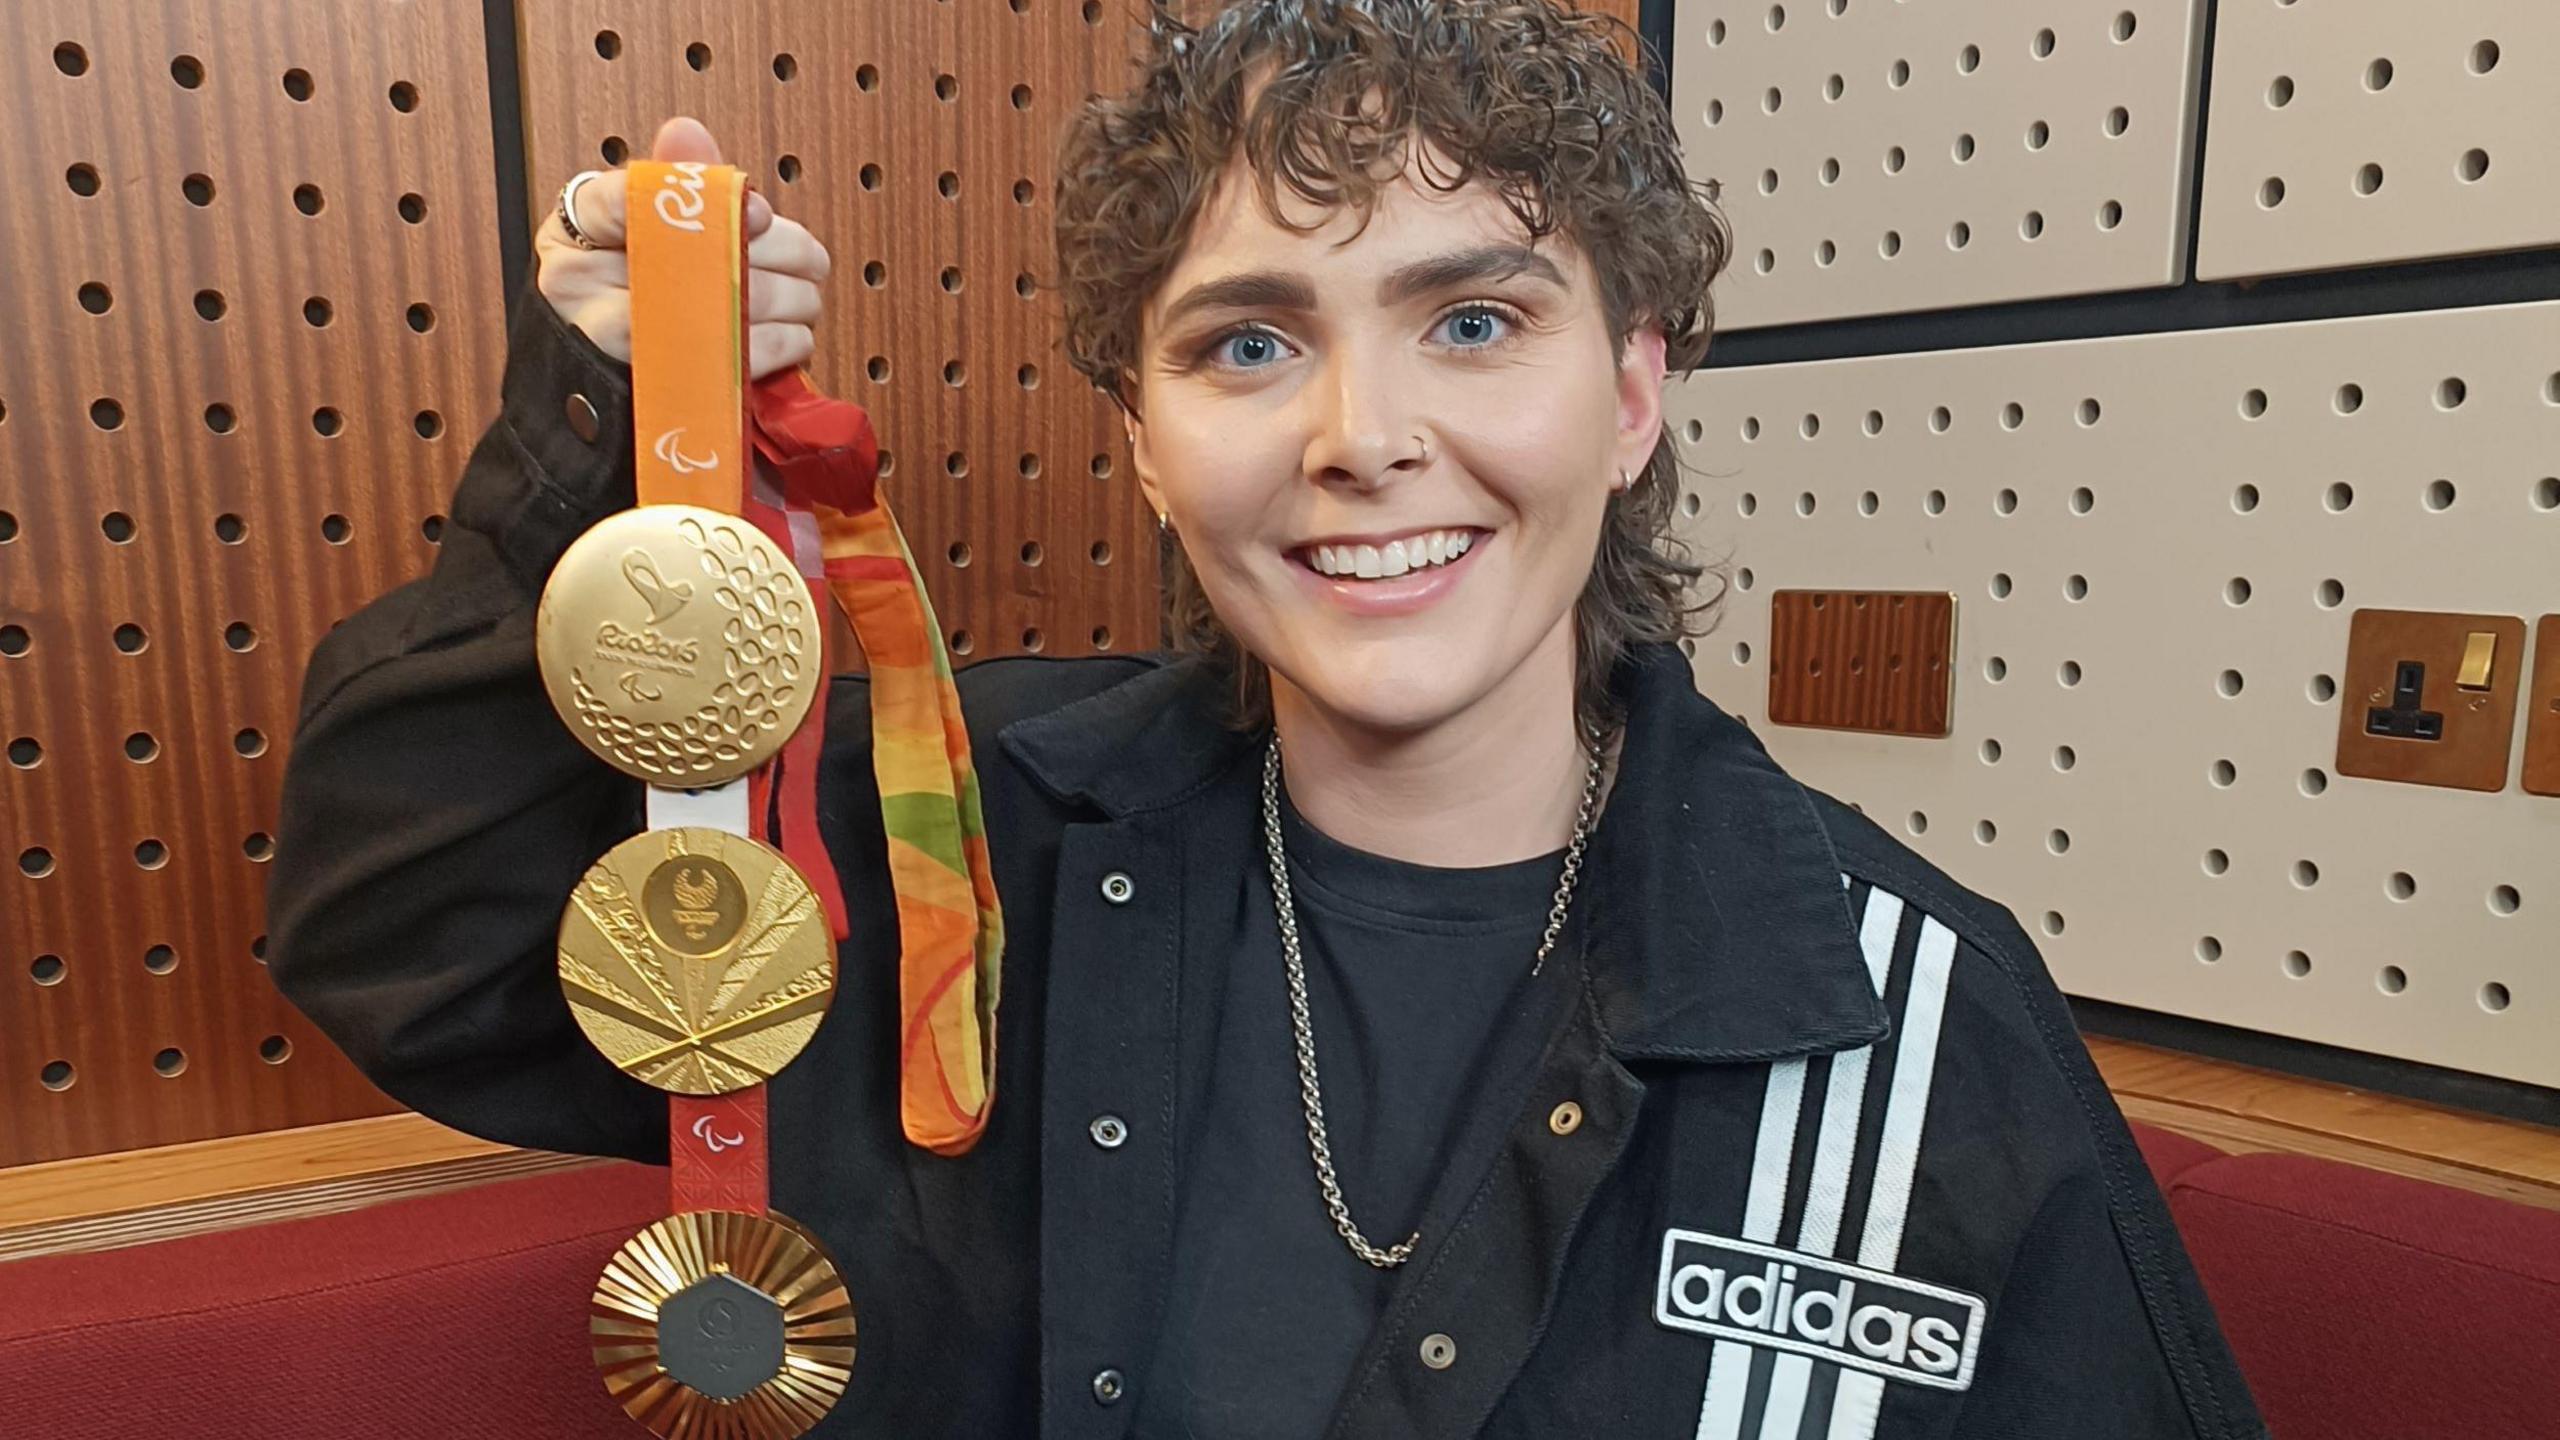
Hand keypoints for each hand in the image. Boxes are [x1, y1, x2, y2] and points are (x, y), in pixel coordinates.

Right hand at [533, 117, 831, 380]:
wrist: (612, 395)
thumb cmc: (630, 301)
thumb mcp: (640, 233)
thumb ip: (673, 184)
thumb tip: (687, 133)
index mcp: (575, 233)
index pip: (629, 196)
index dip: (708, 200)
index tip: (759, 212)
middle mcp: (581, 286)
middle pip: (695, 253)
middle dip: (773, 254)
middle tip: (806, 260)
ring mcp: (613, 344)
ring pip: (722, 306)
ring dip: (788, 300)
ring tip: (804, 297)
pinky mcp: (660, 390)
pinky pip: (736, 357)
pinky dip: (782, 344)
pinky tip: (792, 335)